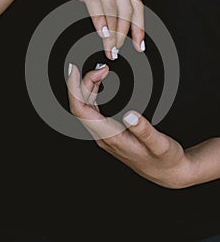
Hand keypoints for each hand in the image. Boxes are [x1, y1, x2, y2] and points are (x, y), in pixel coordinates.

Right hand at [24, 0, 144, 59]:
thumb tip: (116, 30)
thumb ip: (105, 4)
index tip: (139, 45)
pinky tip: (102, 32)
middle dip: (123, 33)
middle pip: (126, 6)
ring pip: (111, 4)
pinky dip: (99, 18)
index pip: (136, 2)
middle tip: (116, 51)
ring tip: (109, 47)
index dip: (139, 26)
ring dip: (112, 31)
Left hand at [67, 63, 194, 188]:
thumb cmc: (164, 160)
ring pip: (85, 108)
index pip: (81, 111)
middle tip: (100, 67)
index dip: (74, 89)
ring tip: (100, 71)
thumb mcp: (160, 145)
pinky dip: (93, 94)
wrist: (167, 173)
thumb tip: (130, 114)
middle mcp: (103, 137)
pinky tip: (99, 85)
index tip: (74, 70)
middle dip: (84, 83)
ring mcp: (104, 135)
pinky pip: (92, 111)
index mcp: (111, 138)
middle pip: (81, 106)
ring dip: (88, 87)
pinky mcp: (108, 132)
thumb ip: (144, 130)